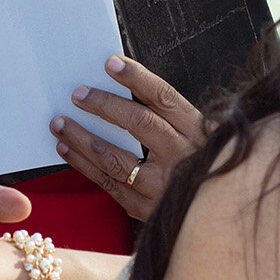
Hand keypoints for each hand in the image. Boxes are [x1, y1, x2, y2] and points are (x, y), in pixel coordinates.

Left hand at [52, 54, 206, 218]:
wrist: (219, 216)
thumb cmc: (199, 168)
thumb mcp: (199, 139)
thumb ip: (169, 119)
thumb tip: (122, 90)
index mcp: (198, 133)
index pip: (164, 98)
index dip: (137, 78)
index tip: (111, 63)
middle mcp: (183, 157)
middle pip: (139, 123)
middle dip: (104, 106)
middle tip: (78, 94)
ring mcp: (164, 186)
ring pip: (116, 158)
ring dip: (82, 138)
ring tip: (59, 123)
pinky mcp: (146, 208)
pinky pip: (108, 183)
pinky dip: (84, 165)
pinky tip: (67, 150)